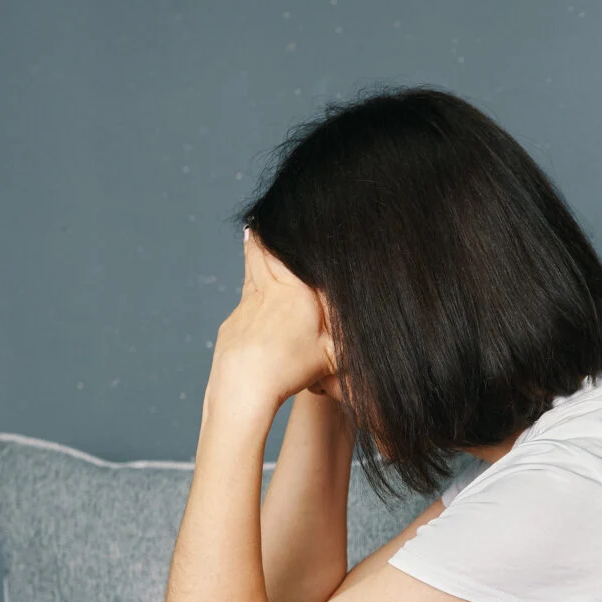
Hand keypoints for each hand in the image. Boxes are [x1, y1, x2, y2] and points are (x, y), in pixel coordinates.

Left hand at [207, 228, 338, 421]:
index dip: (277, 234)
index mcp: (292, 293)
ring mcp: (244, 309)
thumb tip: (370, 319)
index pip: (281, 253)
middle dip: (260, 237)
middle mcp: (265, 294)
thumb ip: (347, 334)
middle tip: (258, 219)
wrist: (244, 385)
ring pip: (249, 277)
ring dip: (251, 259)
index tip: (274, 217)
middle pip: (259, 256)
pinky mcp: (231, 327)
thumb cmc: (292, 368)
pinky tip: (252, 301)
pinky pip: (242, 304)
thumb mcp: (331, 353)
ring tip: (251, 240)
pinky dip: (248, 296)